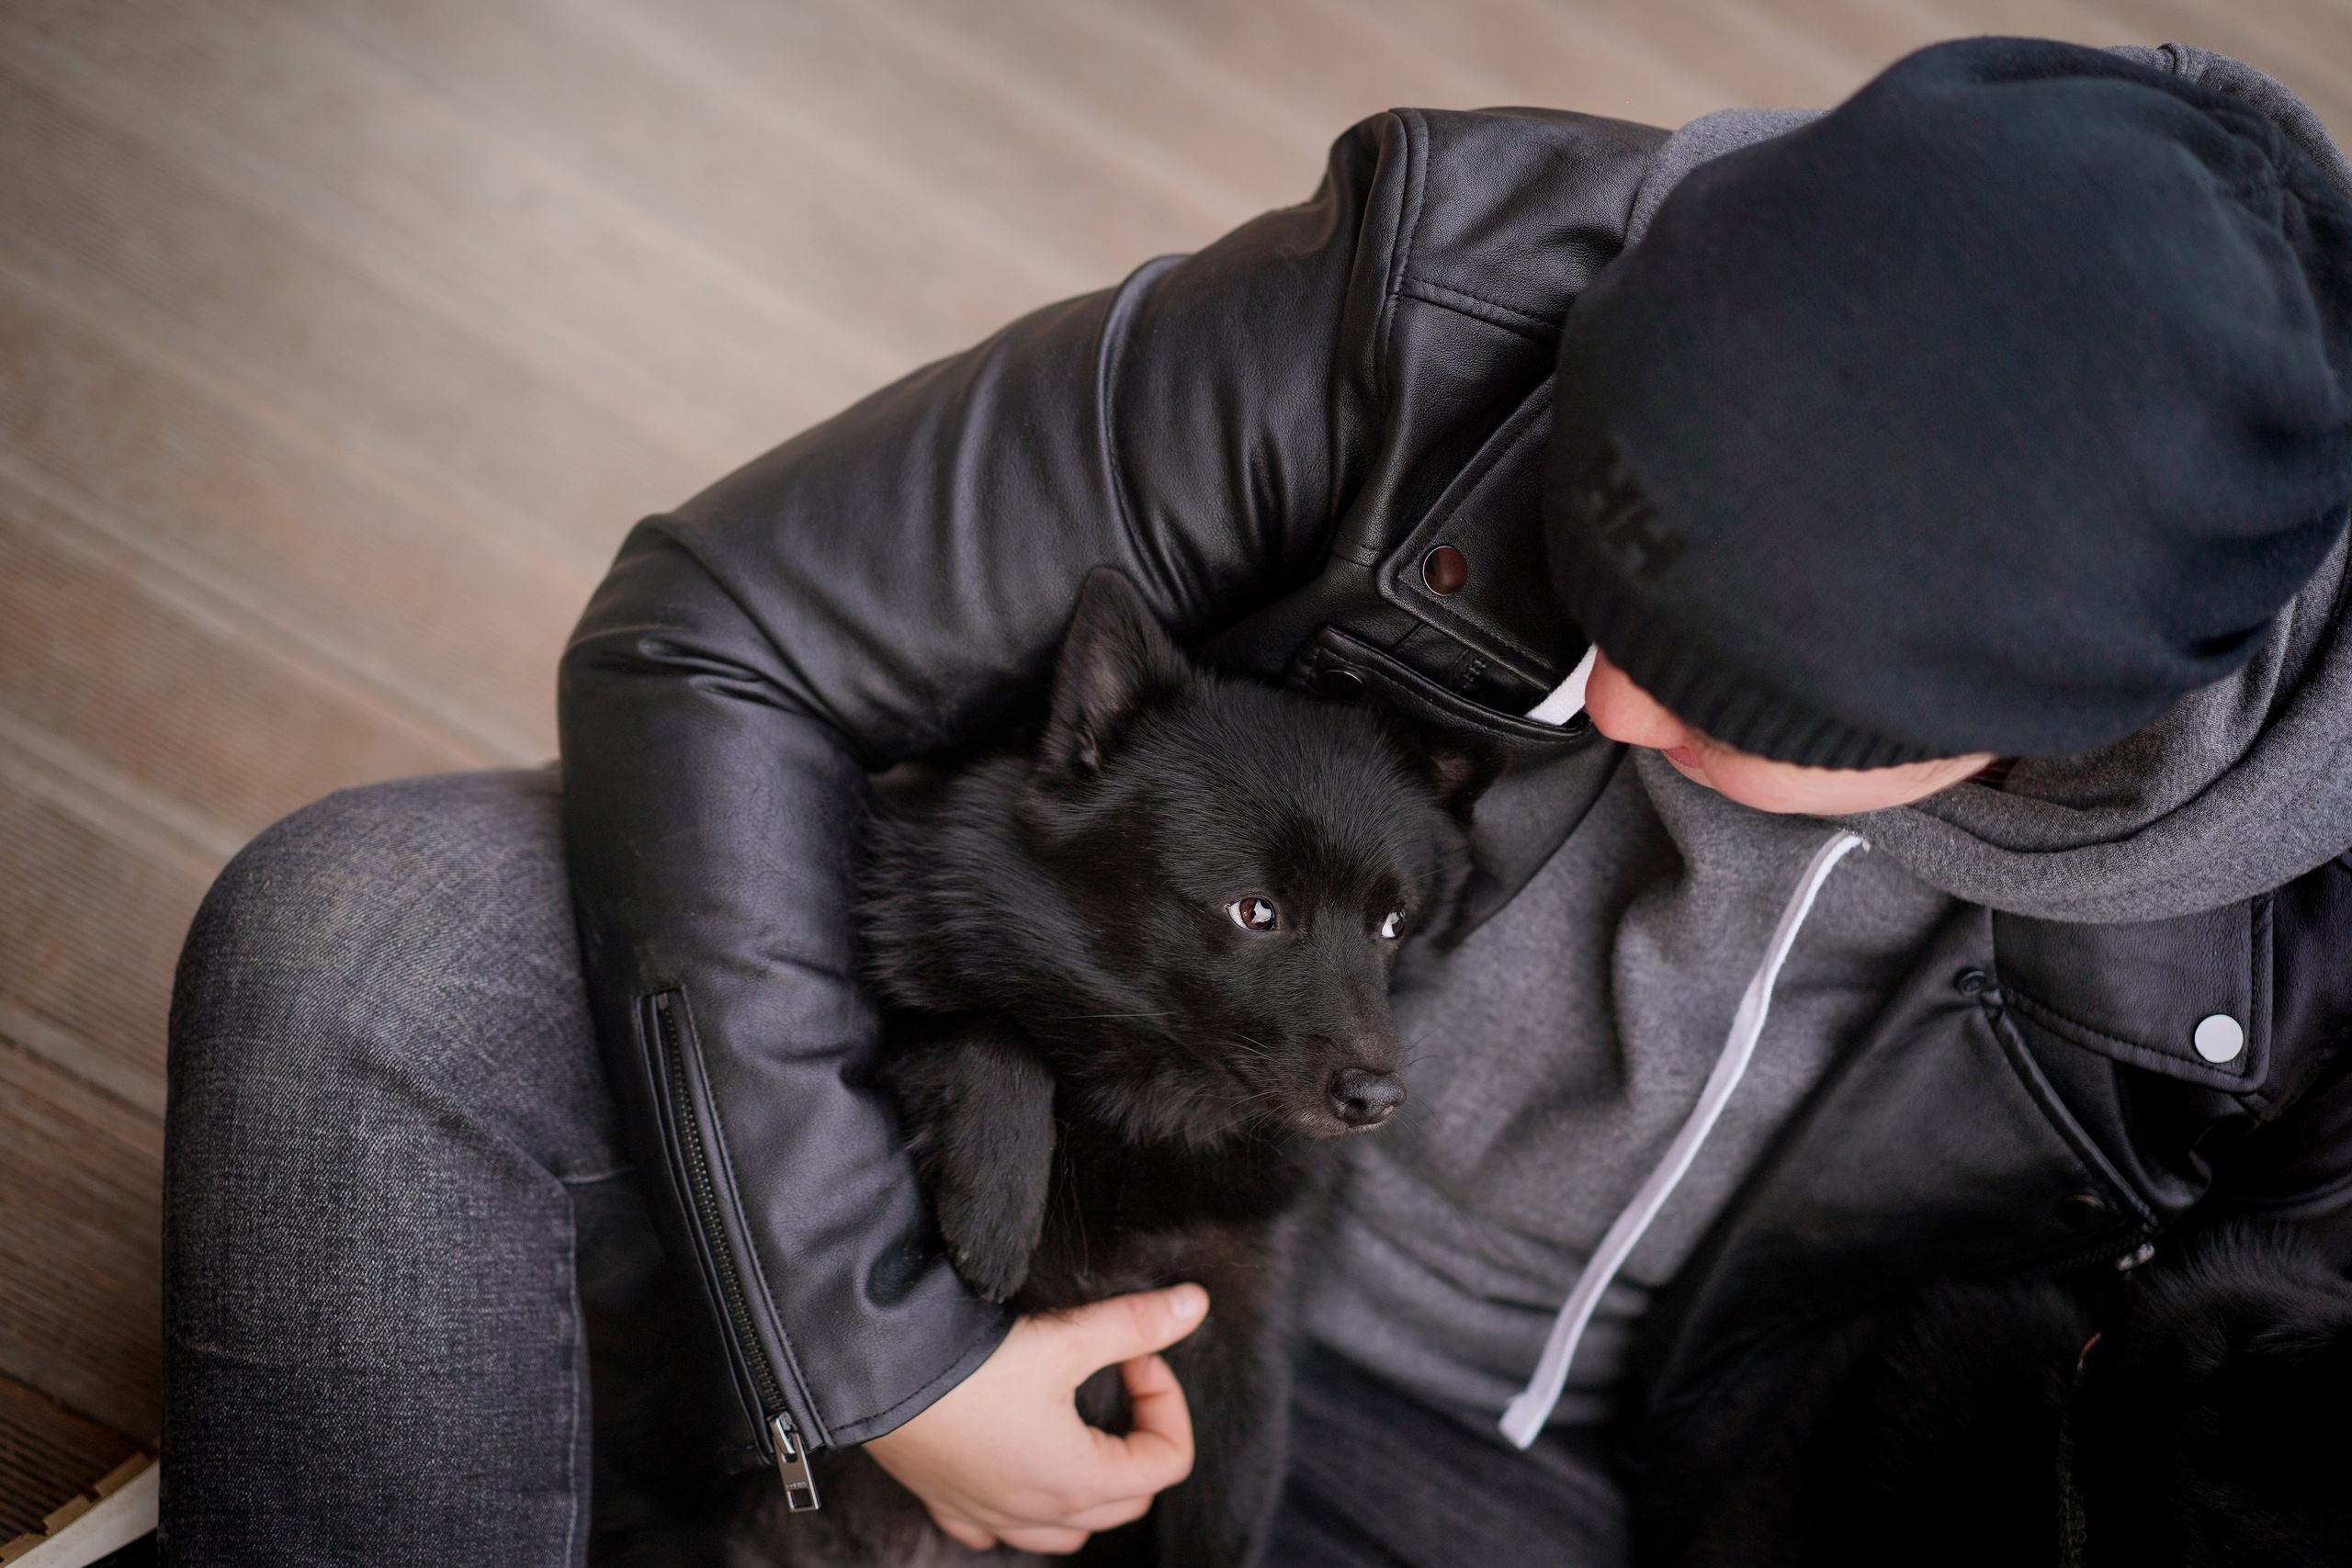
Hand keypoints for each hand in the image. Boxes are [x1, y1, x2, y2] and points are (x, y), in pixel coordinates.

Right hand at [863, 1284, 1207, 1553]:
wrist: (872, 1372)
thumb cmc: (968, 1364)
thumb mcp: (1065, 1338)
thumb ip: (1135, 1325)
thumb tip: (1195, 1305)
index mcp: (1077, 1480)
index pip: (1167, 1463)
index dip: (1167, 1401)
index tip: (1137, 1354)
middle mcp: (1037, 1511)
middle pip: (1127, 1500)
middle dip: (1139, 1438)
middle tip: (1117, 1377)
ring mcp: (989, 1513)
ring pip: (1067, 1530)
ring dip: (1091, 1486)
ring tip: (1080, 1425)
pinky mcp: (949, 1501)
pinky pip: (999, 1528)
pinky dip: (1021, 1505)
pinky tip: (1017, 1461)